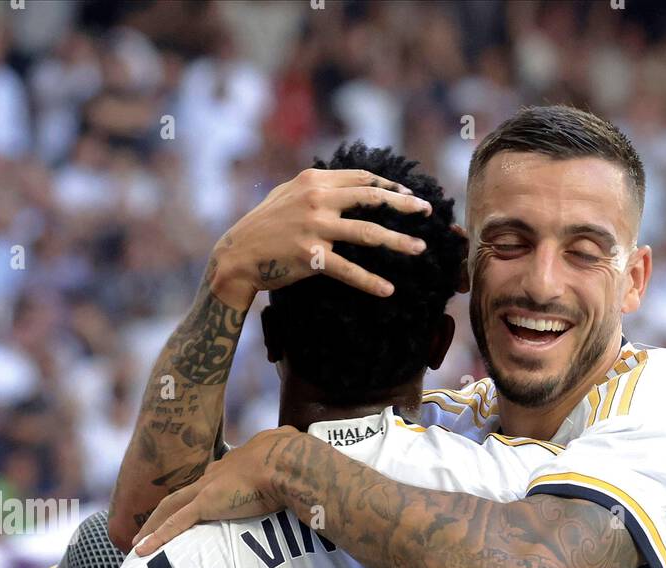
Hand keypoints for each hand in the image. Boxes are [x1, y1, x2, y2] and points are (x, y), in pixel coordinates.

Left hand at [133, 429, 294, 554]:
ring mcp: (208, 489)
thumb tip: (303, 455)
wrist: (288, 461)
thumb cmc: (295, 458)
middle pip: (180, 496)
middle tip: (149, 528)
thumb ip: (289, 456)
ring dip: (151, 526)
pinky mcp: (207, 503)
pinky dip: (156, 537)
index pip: (208, 482)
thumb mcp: (290, 453)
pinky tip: (141, 552)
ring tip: (137, 545)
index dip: (197, 495)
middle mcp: (215, 476)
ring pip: (169, 509)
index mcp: (234, 466)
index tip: (191, 507)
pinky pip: (174, 524)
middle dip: (162, 513)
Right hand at [210, 168, 432, 308]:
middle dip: (404, 205)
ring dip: (398, 242)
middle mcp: (317, 200)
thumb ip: (317, 187)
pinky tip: (388, 290)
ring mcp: (315, 228)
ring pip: (367, 233)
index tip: (409, 195)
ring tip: (420, 249)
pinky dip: (370, 282)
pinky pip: (348, 270)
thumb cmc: (264, 225)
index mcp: (314, 182)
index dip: (389, 186)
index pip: (361, 179)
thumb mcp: (288, 194)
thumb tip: (344, 181)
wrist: (238, 255)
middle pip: (371, 199)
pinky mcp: (311, 257)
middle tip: (427, 211)